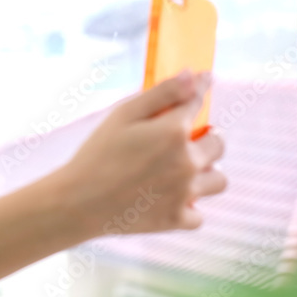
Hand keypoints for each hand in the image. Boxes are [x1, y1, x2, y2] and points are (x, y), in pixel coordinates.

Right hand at [59, 71, 225, 234]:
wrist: (78, 203)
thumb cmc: (96, 154)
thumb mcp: (122, 115)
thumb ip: (161, 94)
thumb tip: (191, 76)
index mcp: (174, 132)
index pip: (197, 103)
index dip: (200, 89)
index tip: (204, 81)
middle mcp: (188, 162)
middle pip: (218, 144)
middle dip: (206, 138)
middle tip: (186, 140)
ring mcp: (185, 193)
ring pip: (218, 180)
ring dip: (206, 173)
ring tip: (184, 171)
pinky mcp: (177, 219)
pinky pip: (199, 214)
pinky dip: (187, 207)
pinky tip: (169, 199)